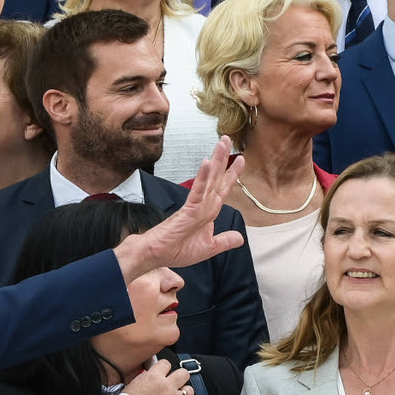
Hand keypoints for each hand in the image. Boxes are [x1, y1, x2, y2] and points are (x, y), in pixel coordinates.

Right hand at [115, 136, 244, 279]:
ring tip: (222, 142)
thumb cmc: (175, 251)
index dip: (232, 175)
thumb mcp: (208, 248)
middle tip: (227, 139)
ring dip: (216, 160)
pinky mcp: (187, 210)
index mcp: (207, 213)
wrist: (155, 255)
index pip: (222, 190)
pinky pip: (197, 191)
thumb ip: (224, 241)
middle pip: (217, 179)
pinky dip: (203, 178)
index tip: (240, 159)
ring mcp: (195, 206)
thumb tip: (240, 237)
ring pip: (209, 180)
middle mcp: (202, 205)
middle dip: (224, 159)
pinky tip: (207, 163)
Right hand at [121, 358, 191, 394]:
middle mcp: (167, 386)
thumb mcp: (132, 384)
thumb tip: (150, 375)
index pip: (166, 363)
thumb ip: (145, 378)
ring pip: (189, 390)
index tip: (162, 371)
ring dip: (184, 392)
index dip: (164, 367)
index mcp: (154, 377)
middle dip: (180, 376)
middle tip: (174, 381)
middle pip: (184, 373)